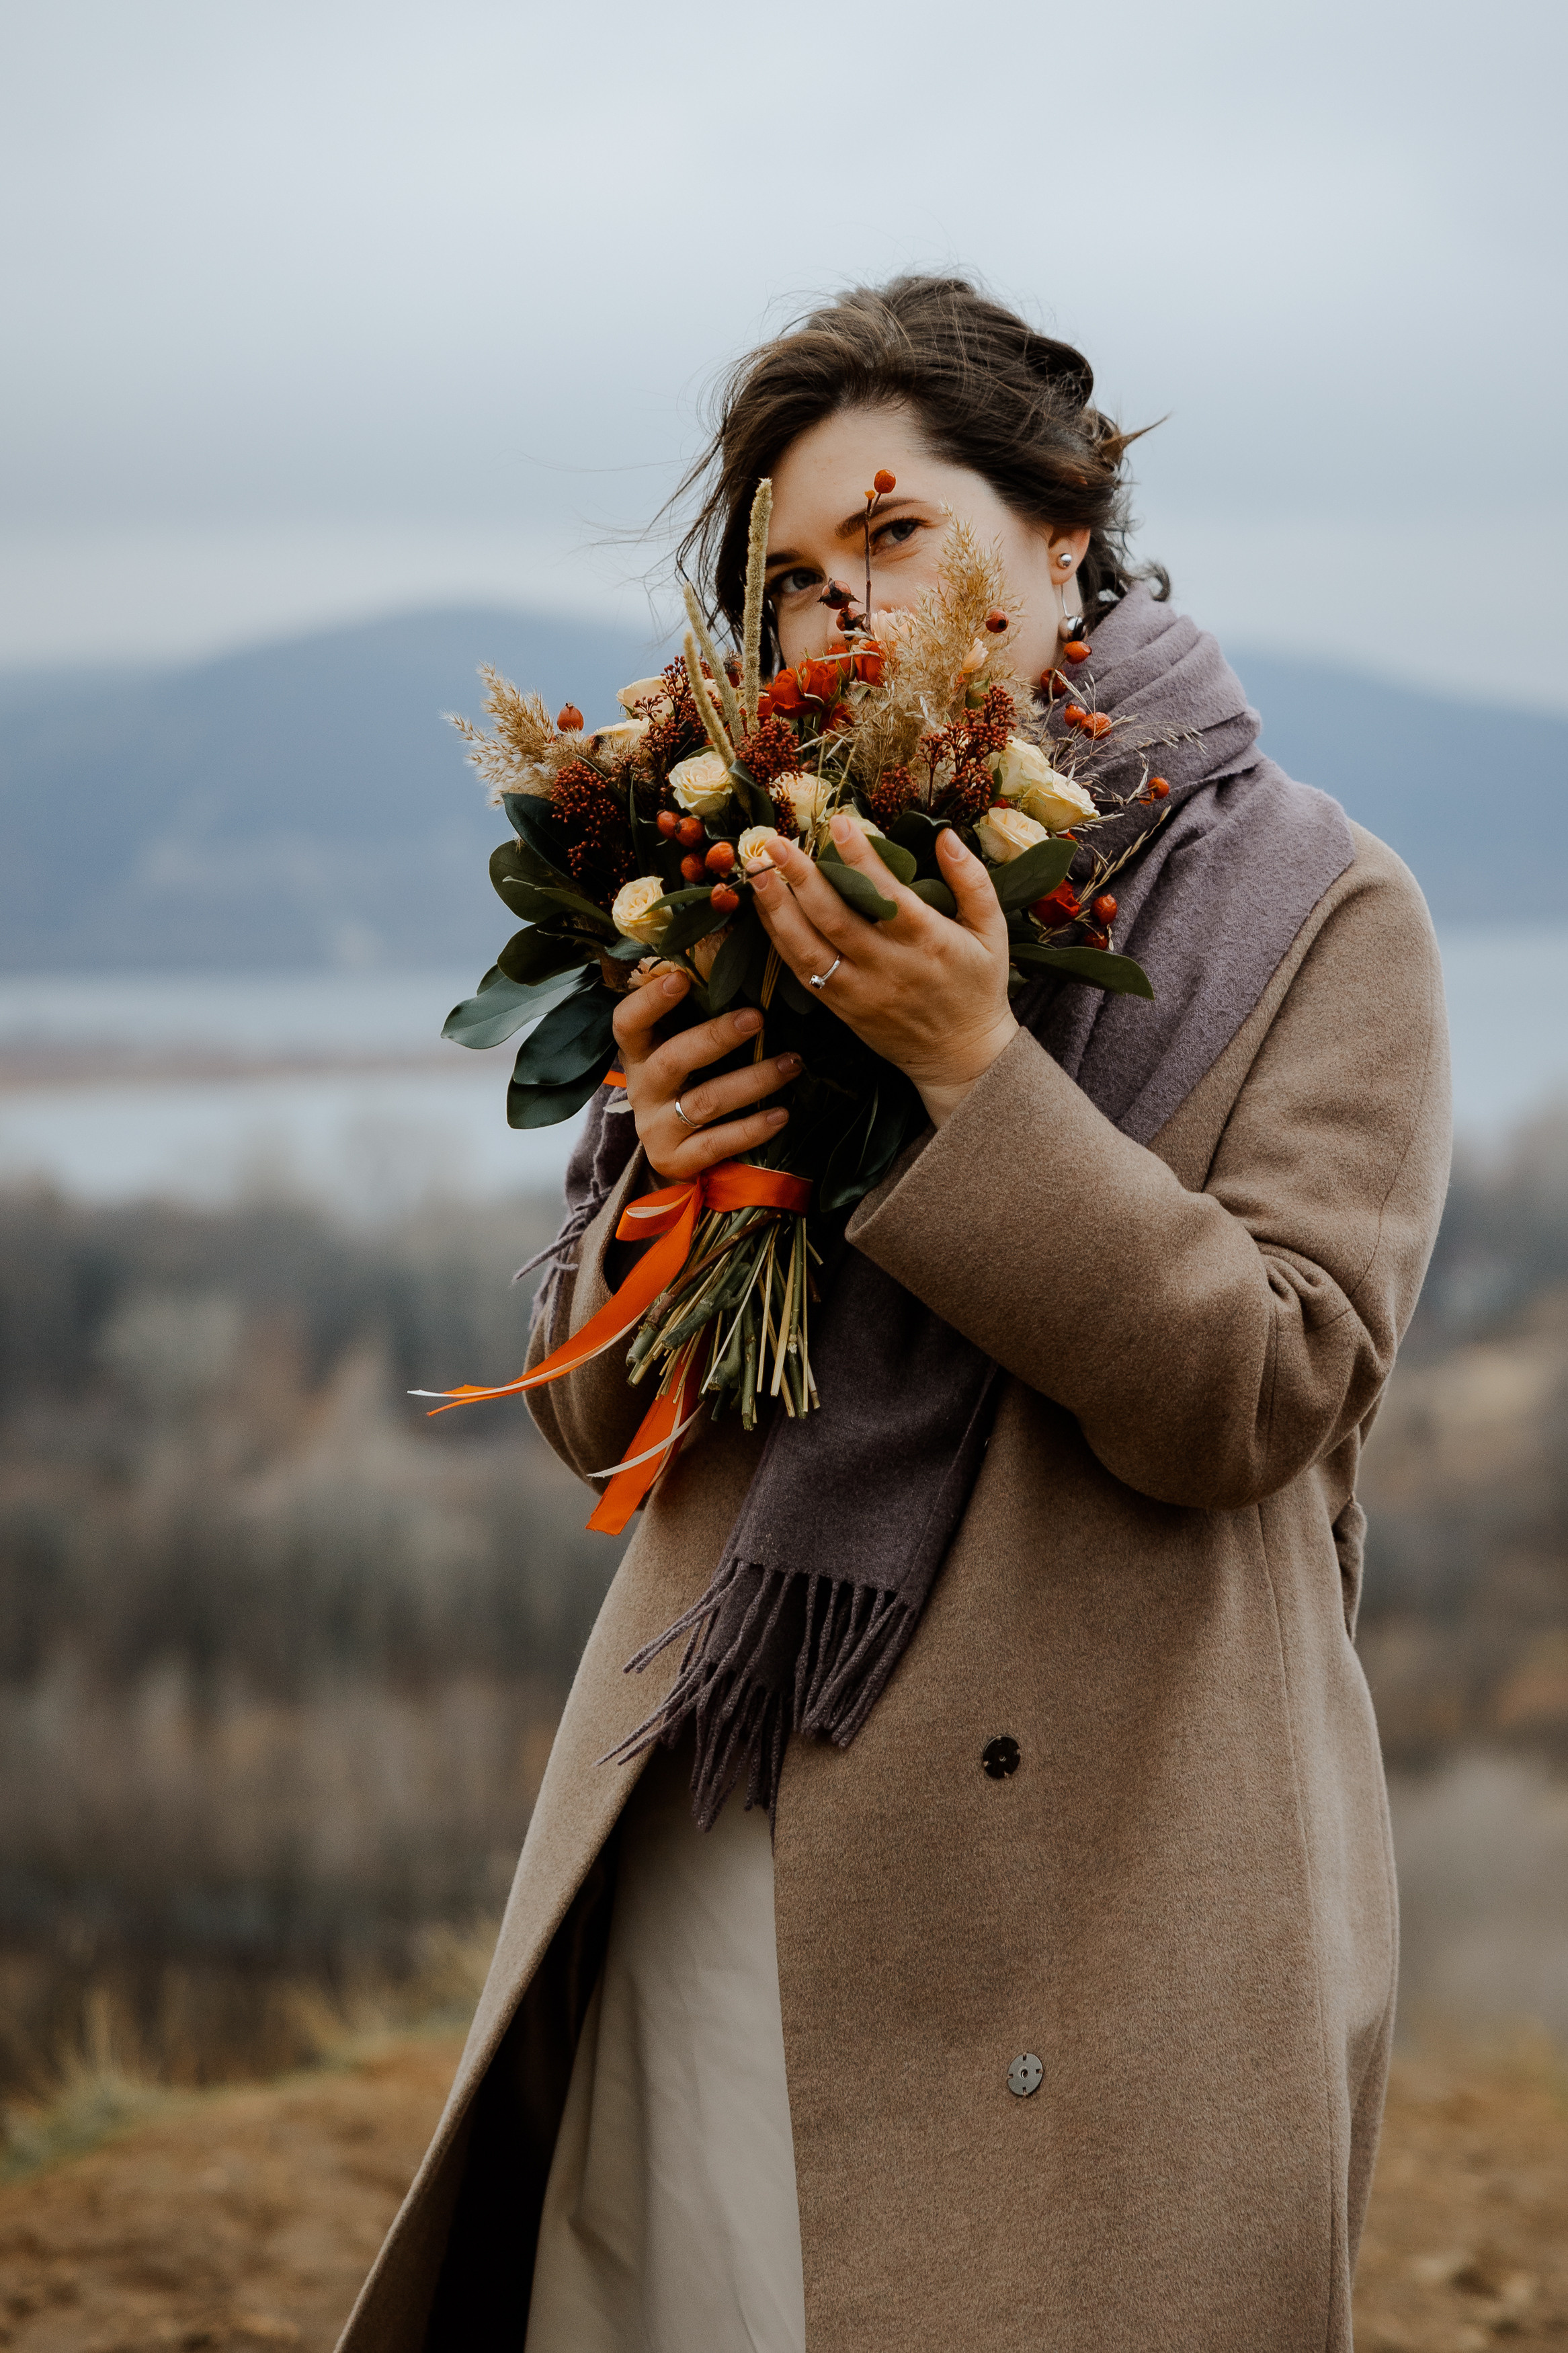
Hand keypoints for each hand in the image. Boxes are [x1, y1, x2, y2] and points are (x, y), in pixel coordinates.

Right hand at [612, 968, 801, 1179]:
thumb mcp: (677, 1053)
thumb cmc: (684, 1087)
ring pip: (705, 1102)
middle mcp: (643, 1090)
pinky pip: (718, 1143)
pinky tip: (782, 1114)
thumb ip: (693, 1021)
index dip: (649, 1002)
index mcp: (638, 1055)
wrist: (674, 1154)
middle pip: (672, 1060)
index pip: (627, 1024)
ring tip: (791, 1063)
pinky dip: (753, 1128)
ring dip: (753, 1080)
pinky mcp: (677, 1160)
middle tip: (756, 1018)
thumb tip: (743, 974)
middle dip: (715, 1037)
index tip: (679, 978)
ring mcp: (657, 1129)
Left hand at [749, 817, 1017, 1126]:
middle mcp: (889, 967)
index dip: (861, 859)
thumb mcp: (992, 931)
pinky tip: (766, 910)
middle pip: (836, 919)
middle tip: (775, 843)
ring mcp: (860, 990)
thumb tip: (946, 837)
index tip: (838, 823)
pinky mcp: (842, 1007)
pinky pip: (803, 971)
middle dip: (801, 878)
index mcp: (928, 942)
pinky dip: (780, 939)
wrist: (962, 1056)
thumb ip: (972, 881)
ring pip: (809, 948)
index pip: (887, 896)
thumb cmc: (978, 986)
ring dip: (777, 909)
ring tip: (756, 871)